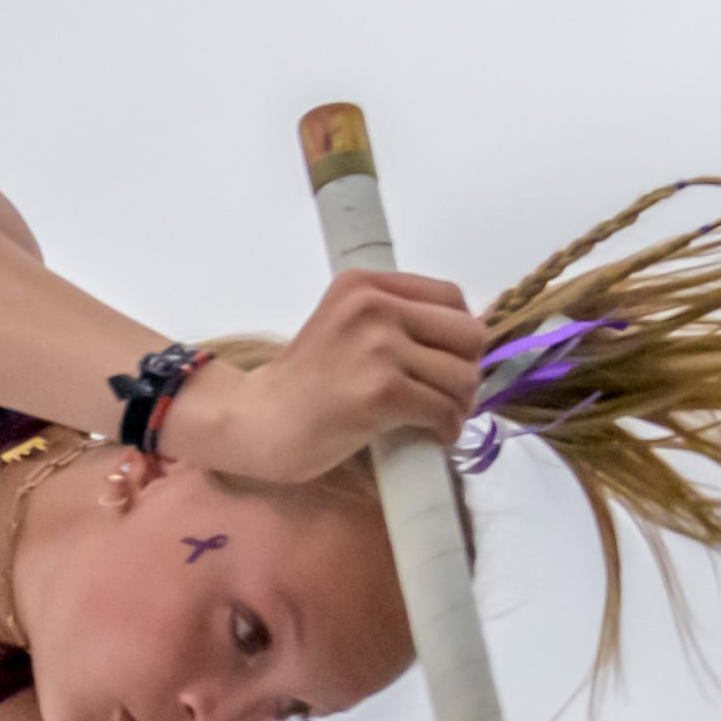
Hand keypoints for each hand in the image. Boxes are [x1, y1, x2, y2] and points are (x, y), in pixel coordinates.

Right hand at [164, 269, 487, 486]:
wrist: (253, 422)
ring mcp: (377, 348)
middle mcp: (372, 306)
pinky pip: (443, 410)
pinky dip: (446, 429)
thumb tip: (463, 342)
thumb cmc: (300, 386)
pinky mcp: (380, 392)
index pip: (450, 297)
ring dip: (459, 405)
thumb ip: (391, 321)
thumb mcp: (343, 327)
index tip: (448, 361)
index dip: (460, 334)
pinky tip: (433, 436)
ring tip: (438, 418)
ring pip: (461, 376)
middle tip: (449, 396)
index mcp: (363, 284)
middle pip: (467, 334)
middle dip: (467, 371)